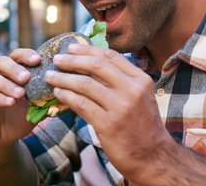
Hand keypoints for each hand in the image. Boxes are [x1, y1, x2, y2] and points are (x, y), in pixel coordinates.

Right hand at [0, 48, 38, 155]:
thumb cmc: (16, 119)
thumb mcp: (34, 108)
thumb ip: (45, 98)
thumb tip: (63, 91)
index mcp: (7, 73)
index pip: (15, 56)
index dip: (25, 55)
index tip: (37, 60)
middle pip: (0, 62)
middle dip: (14, 68)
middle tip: (27, 78)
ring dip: (6, 84)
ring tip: (20, 94)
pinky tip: (10, 102)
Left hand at [47, 44, 168, 182]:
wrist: (154, 158)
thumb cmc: (143, 126)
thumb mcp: (140, 97)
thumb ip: (121, 81)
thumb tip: (91, 65)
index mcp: (141, 79)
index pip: (111, 56)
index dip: (88, 49)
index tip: (71, 47)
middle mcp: (132, 90)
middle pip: (96, 66)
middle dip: (72, 60)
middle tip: (56, 59)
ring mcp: (120, 107)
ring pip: (85, 84)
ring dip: (63, 78)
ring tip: (51, 77)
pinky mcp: (108, 124)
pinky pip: (81, 104)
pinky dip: (66, 96)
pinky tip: (58, 94)